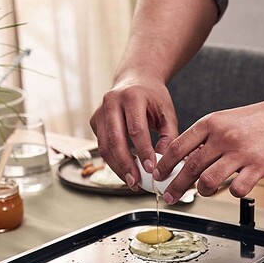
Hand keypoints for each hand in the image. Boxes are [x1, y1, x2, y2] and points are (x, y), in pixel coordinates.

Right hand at [89, 74, 178, 188]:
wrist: (136, 79)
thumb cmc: (154, 98)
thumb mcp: (167, 113)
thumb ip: (169, 137)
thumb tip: (163, 163)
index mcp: (132, 96)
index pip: (136, 128)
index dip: (143, 151)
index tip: (151, 169)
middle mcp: (111, 102)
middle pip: (115, 139)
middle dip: (126, 164)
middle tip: (136, 182)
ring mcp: (100, 111)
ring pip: (104, 146)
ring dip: (117, 167)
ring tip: (131, 181)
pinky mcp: (94, 121)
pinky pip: (101, 146)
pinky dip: (112, 161)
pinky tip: (124, 170)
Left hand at [153, 99, 263, 203]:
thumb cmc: (255, 121)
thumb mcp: (223, 121)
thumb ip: (204, 139)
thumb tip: (184, 160)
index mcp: (210, 123)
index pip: (178, 147)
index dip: (165, 165)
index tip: (159, 176)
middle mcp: (222, 137)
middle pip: (189, 167)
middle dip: (175, 186)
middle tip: (170, 196)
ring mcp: (240, 152)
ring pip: (209, 180)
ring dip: (202, 191)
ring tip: (205, 191)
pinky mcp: (258, 166)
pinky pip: (237, 189)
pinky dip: (232, 193)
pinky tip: (234, 188)